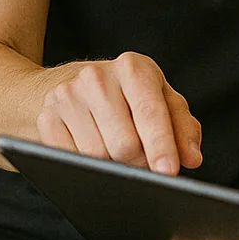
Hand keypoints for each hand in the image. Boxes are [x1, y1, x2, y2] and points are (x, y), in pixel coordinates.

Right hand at [35, 51, 201, 175]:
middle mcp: (98, 77)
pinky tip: (90, 155)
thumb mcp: (159, 99)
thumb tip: (192, 158)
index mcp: (133, 67)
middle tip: (143, 165)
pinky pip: (70, 160)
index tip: (168, 172)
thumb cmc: (123, 96)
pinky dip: (85, 167)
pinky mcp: (46, 118)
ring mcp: (67, 96)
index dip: (161, 146)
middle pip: (124, 143)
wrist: (62, 85)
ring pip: (97, 156)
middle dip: (139, 164)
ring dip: (112, 168)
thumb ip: (182, 127)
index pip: (150, 112)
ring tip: (116, 155)